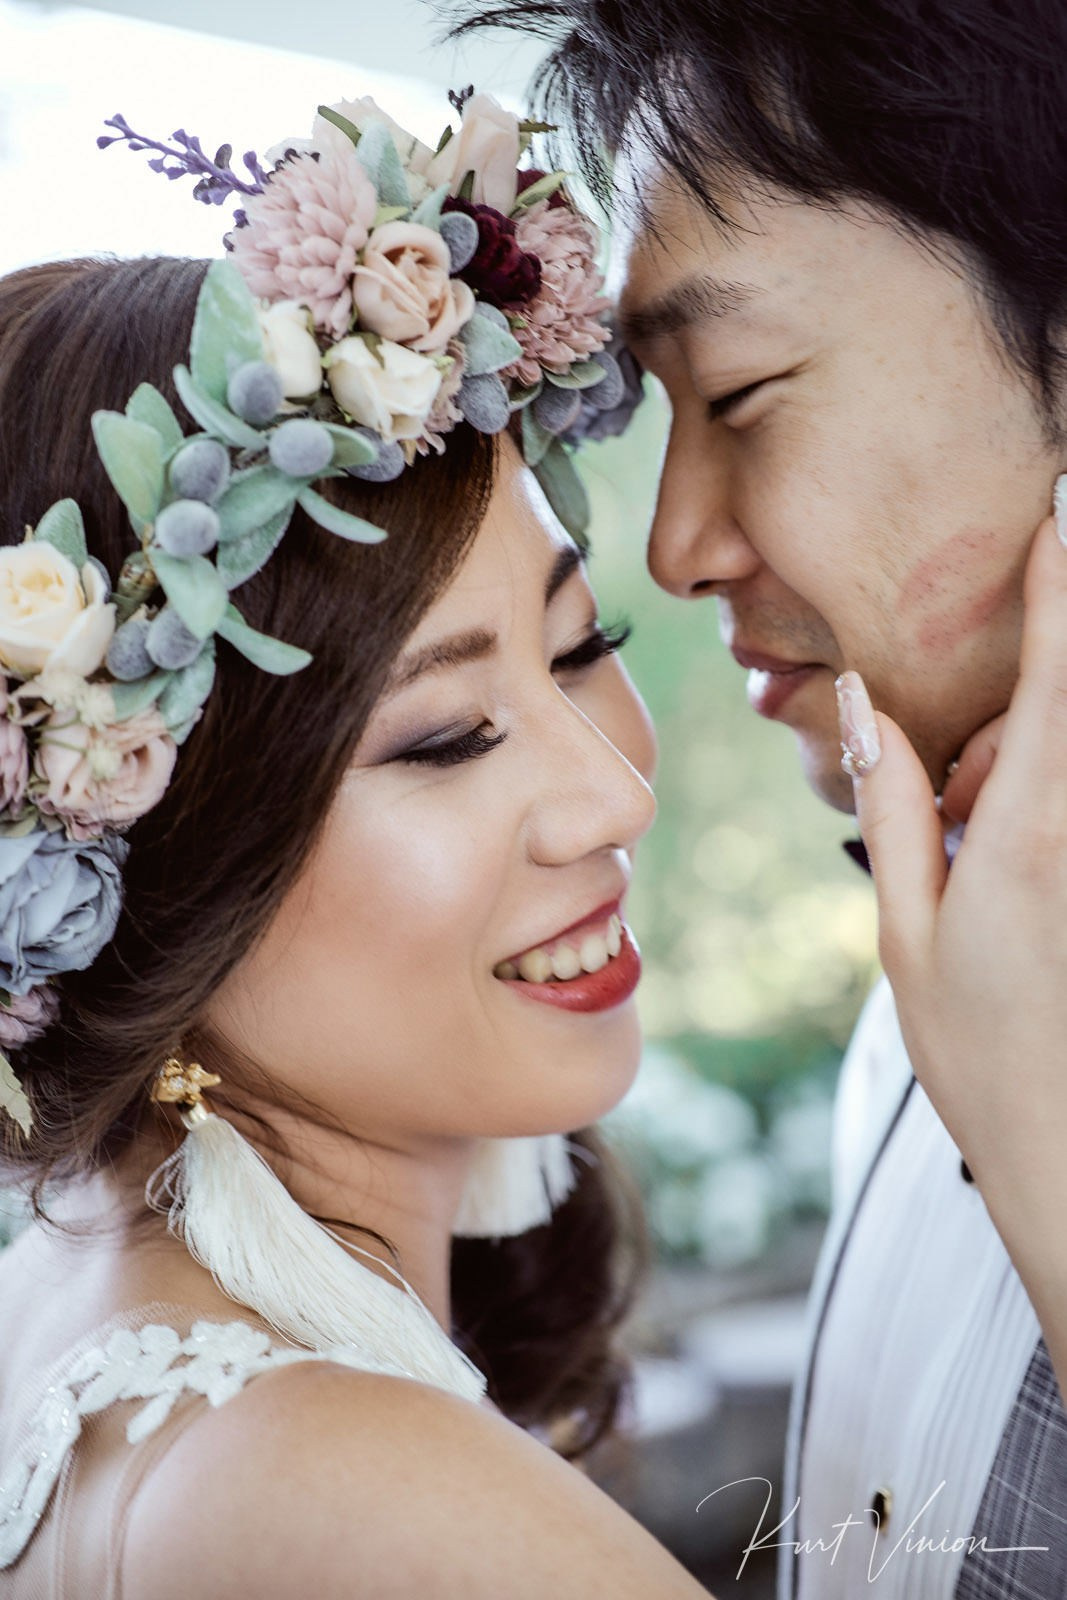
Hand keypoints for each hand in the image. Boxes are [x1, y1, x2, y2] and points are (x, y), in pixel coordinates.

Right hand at [835, 513, 1066, 1385]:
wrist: (1064, 1155)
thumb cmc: (975, 1054)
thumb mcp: (906, 932)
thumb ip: (895, 809)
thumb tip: (868, 708)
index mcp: (1027, 835)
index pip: (1053, 682)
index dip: (1061, 589)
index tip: (1063, 510)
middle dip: (1040, 669)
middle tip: (982, 725)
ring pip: (1060, 758)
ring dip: (1024, 750)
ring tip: (971, 843)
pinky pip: (1060, 799)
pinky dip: (1026, 790)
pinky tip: (995, 844)